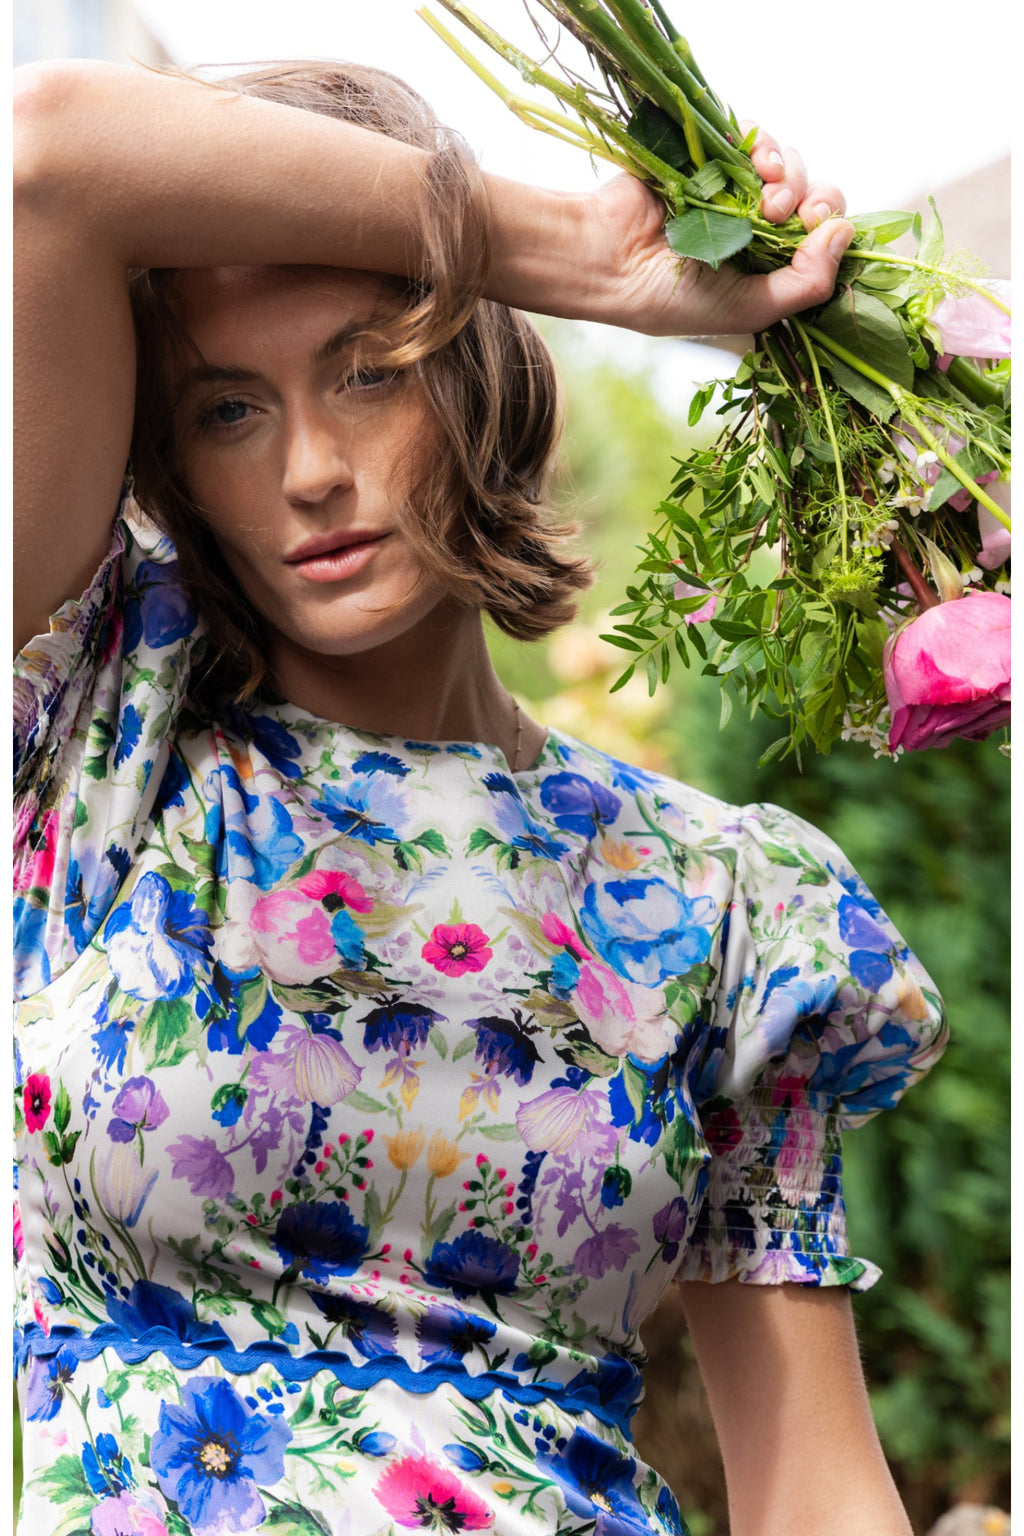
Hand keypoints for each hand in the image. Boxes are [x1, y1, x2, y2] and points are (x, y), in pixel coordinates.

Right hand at [586, 126, 853, 337]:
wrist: (609, 261)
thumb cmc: (671, 299)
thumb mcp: (750, 308)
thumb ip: (806, 283)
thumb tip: (845, 233)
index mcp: (767, 267)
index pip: (821, 240)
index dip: (830, 229)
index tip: (816, 230)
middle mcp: (755, 228)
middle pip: (814, 196)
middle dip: (812, 200)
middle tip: (785, 214)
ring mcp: (733, 191)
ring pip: (789, 165)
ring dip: (789, 174)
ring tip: (766, 197)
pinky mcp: (710, 157)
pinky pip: (755, 135)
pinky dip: (764, 143)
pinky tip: (758, 162)